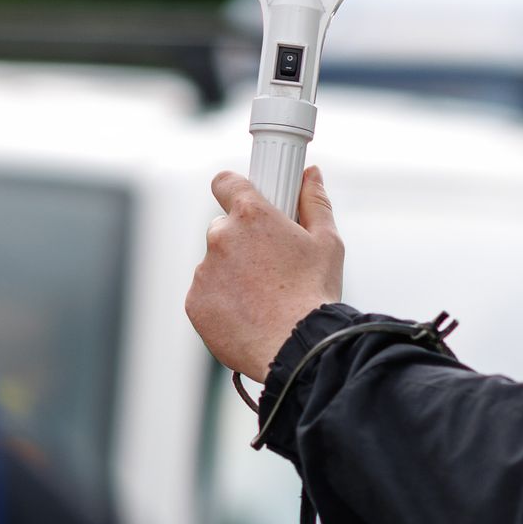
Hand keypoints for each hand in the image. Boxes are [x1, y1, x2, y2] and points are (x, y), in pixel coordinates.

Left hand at [187, 167, 346, 382]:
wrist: (297, 349)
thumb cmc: (315, 295)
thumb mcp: (327, 243)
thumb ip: (314, 202)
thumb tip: (311, 174)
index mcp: (251, 215)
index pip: (225, 182)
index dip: (234, 189)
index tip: (243, 201)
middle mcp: (221, 237)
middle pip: (223, 228)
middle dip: (241, 242)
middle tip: (269, 267)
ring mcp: (204, 271)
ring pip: (215, 264)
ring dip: (232, 274)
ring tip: (263, 299)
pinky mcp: (195, 302)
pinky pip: (206, 294)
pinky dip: (222, 302)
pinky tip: (248, 315)